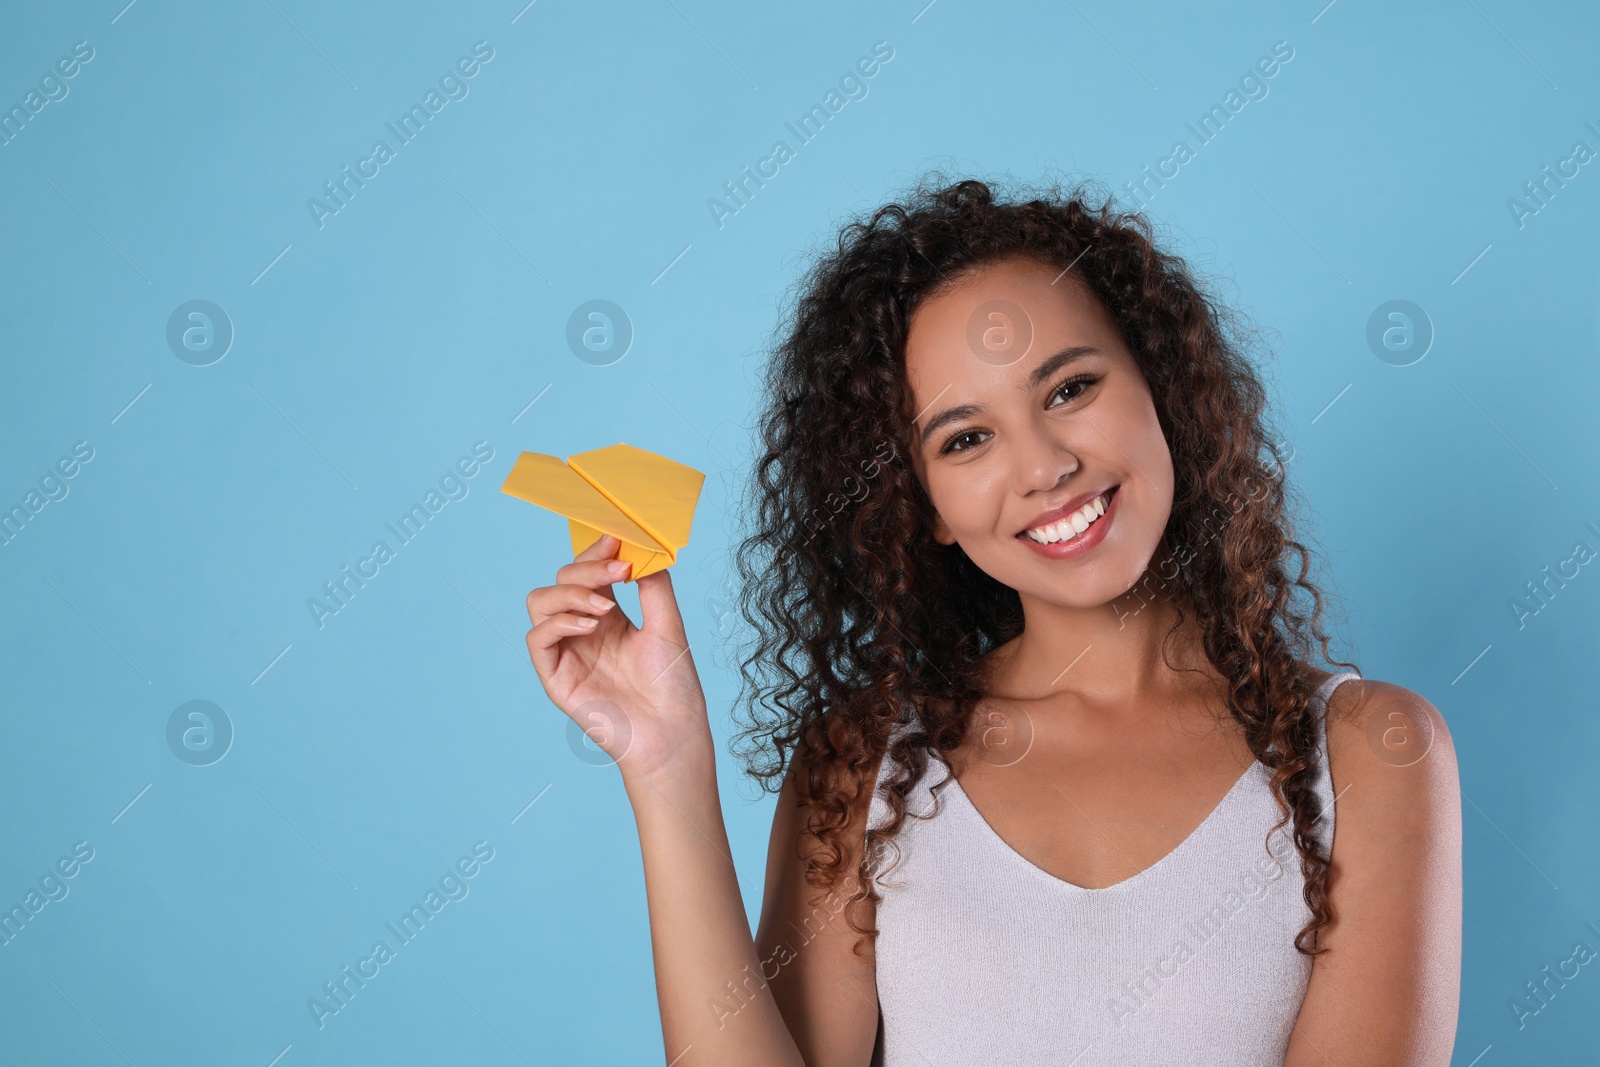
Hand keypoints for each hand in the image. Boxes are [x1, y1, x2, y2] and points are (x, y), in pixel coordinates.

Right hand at [524, 533, 711, 783]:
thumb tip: (643, 547)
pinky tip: (590, 626)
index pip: (587, 572)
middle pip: (561, 580)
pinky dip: (559, 623)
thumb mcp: (668, 625)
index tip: (617, 540)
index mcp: (609, 616)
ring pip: (540, 602)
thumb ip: (654, 586)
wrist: (672, 732)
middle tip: (618, 571)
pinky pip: (537, 638)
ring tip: (604, 606)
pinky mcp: (555, 677)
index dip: (596, 553)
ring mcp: (567, 652)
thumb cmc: (673, 685)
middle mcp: (583, 630)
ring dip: (569, 593)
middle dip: (587, 568)